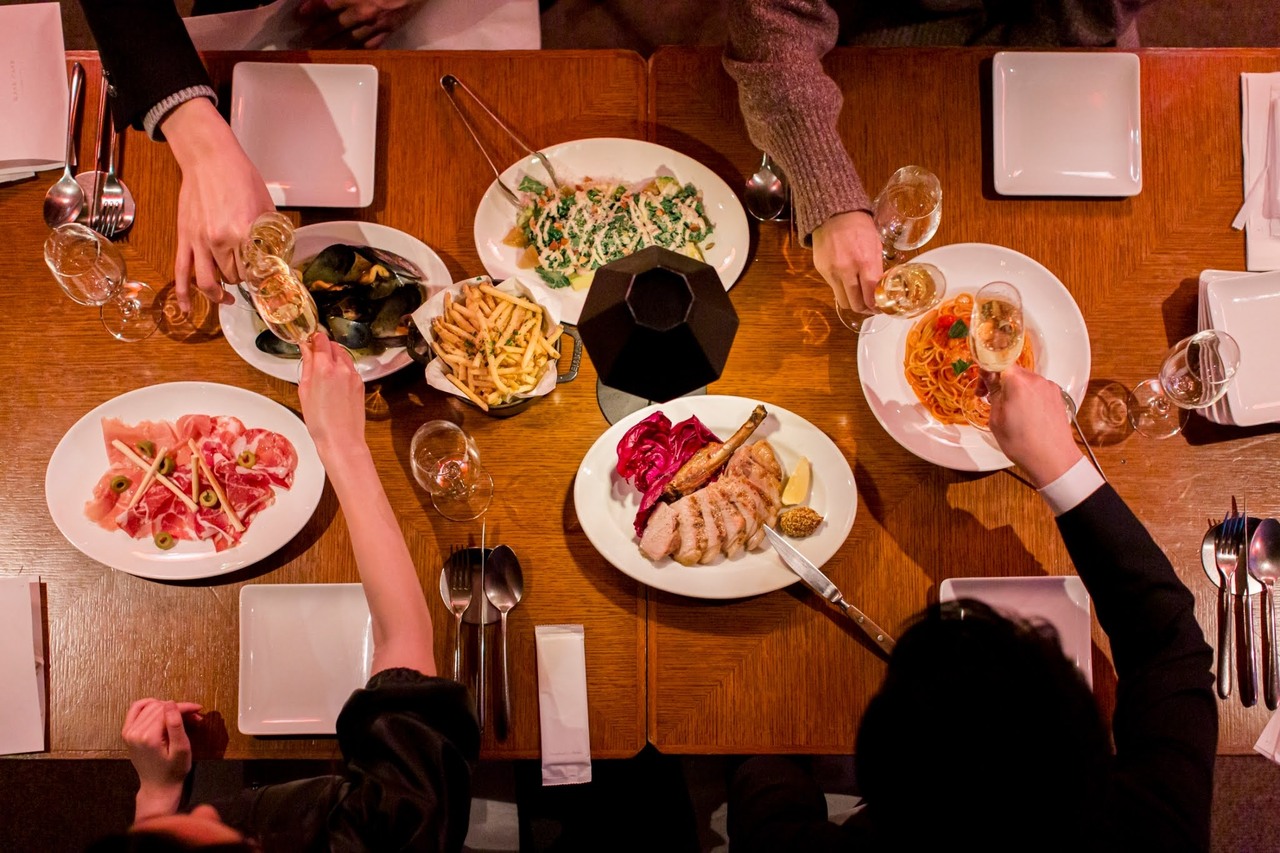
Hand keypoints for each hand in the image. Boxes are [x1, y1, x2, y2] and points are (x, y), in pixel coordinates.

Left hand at [122, 698, 201, 820]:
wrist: (158, 786)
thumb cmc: (173, 771)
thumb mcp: (181, 749)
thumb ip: (176, 725)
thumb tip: (171, 703)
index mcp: (148, 737)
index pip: (167, 710)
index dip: (184, 707)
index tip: (198, 709)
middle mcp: (134, 732)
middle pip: (158, 707)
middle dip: (177, 708)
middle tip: (193, 716)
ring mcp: (128, 732)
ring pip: (149, 706)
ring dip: (166, 707)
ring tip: (180, 716)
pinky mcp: (127, 733)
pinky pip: (135, 709)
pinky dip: (148, 705)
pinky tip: (160, 708)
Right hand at [161, 98, 274, 312]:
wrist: (208, 158)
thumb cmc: (239, 177)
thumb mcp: (265, 206)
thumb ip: (269, 233)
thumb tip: (277, 253)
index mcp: (242, 233)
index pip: (254, 271)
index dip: (260, 278)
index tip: (265, 280)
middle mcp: (219, 242)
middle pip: (233, 277)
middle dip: (242, 281)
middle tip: (249, 279)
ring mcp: (199, 242)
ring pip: (208, 283)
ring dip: (218, 295)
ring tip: (227, 299)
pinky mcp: (184, 238)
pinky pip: (180, 272)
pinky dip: (182, 294)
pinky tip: (185, 309)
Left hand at [297, 0, 423, 47]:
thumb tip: (329, 0)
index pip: (330, 3)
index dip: (313, 9)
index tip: (299, 15)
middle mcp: (367, 12)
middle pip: (337, 25)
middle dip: (319, 32)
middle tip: (303, 39)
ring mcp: (379, 24)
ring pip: (352, 38)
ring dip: (334, 45)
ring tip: (319, 51)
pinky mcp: (391, 31)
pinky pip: (371, 44)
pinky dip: (357, 49)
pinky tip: (348, 54)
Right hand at [299, 332, 366, 458]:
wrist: (341, 438)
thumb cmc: (320, 421)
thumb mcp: (305, 391)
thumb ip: (306, 366)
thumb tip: (305, 350)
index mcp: (325, 368)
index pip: (321, 341)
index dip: (314, 339)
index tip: (309, 341)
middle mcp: (342, 368)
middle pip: (334, 346)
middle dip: (324, 347)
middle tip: (314, 356)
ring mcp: (354, 375)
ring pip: (344, 356)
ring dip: (334, 357)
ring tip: (323, 371)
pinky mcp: (360, 384)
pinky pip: (350, 368)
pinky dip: (342, 368)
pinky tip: (334, 382)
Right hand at [811, 210, 882, 312]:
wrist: (834, 214)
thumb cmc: (859, 227)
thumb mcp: (876, 246)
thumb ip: (877, 269)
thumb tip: (880, 289)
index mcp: (865, 262)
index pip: (871, 296)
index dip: (877, 306)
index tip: (880, 307)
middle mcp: (847, 270)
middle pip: (856, 304)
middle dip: (865, 309)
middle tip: (870, 306)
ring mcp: (832, 272)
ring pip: (843, 301)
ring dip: (853, 302)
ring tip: (859, 297)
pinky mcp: (822, 270)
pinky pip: (834, 289)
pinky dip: (842, 290)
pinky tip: (848, 282)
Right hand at [985, 364, 1082, 487]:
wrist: (1053, 459)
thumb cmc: (1022, 443)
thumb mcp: (996, 419)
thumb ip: (993, 393)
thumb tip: (989, 377)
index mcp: (1018, 382)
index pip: (997, 362)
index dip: (986, 372)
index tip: (982, 385)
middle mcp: (1036, 379)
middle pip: (1012, 371)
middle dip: (1000, 382)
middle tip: (991, 399)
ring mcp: (1049, 387)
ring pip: (1025, 381)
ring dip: (1015, 390)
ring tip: (1010, 411)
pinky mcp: (1057, 396)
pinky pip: (1037, 389)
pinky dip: (1028, 396)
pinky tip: (1025, 414)